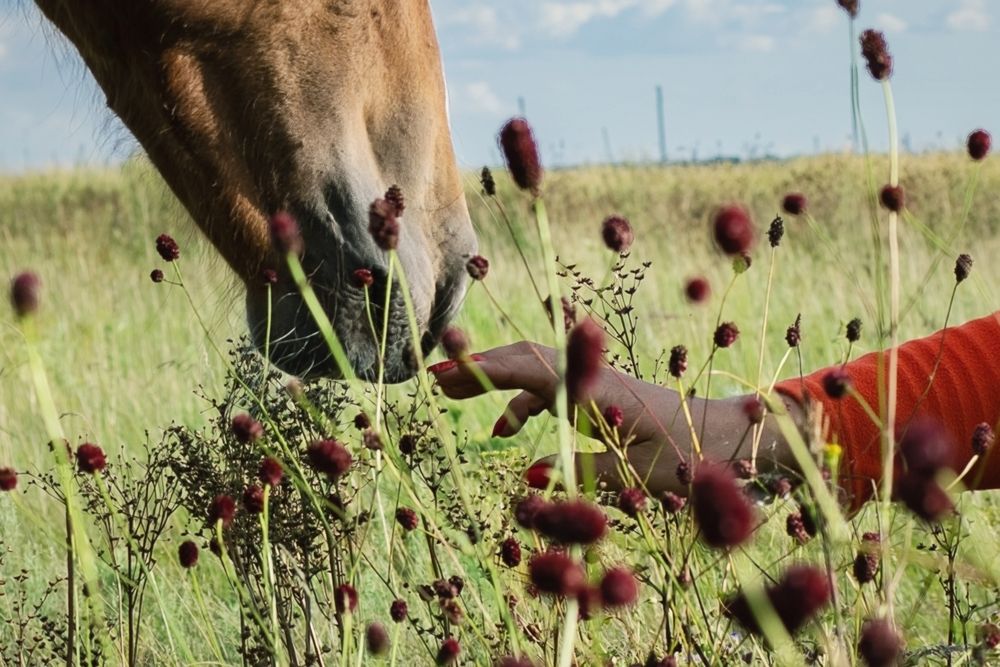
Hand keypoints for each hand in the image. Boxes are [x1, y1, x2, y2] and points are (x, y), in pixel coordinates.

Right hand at [429, 341, 695, 494]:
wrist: (732, 434)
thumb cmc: (695, 457)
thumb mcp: (639, 474)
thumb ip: (583, 473)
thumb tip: (530, 477)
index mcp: (598, 391)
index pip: (531, 370)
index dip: (485, 371)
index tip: (444, 374)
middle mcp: (592, 378)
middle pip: (525, 359)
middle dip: (479, 366)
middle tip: (435, 382)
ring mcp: (594, 384)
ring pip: (534, 372)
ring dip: (493, 381)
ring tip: (452, 396)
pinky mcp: (599, 397)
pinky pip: (550, 392)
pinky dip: (521, 405)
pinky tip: (504, 432)